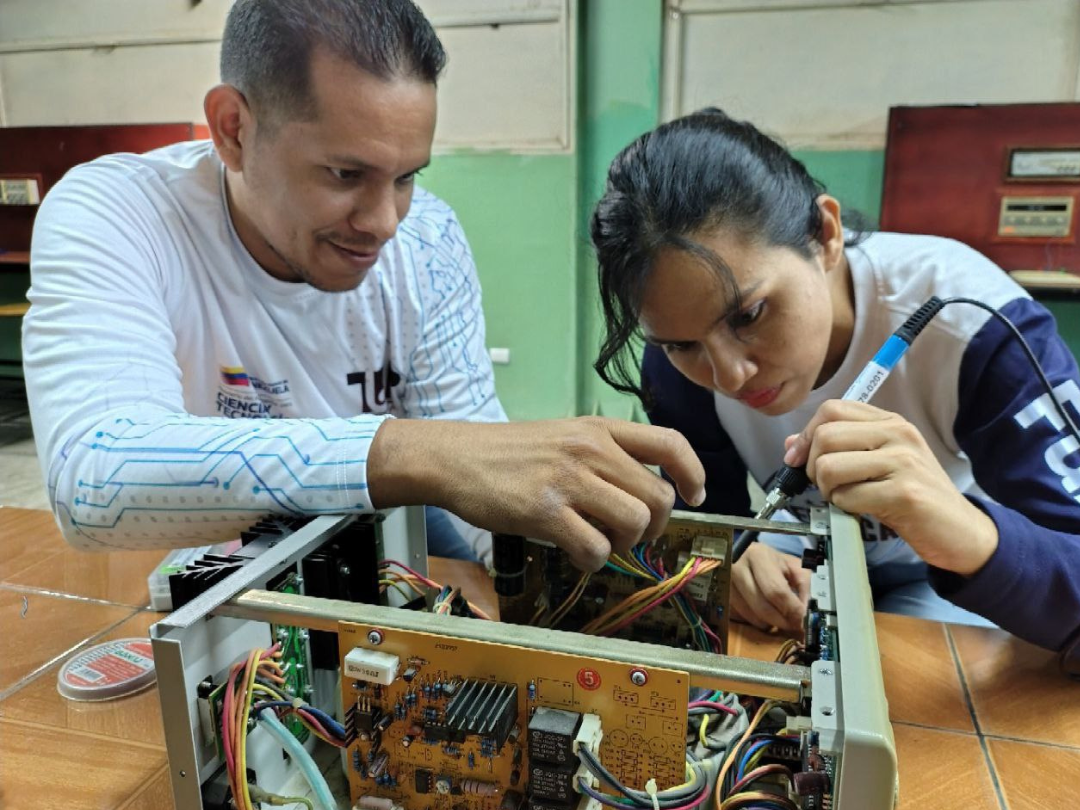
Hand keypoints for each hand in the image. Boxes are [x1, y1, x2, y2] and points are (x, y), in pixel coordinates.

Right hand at [367, 416, 705, 570]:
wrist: (456, 458)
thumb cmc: (509, 453)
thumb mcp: (564, 436)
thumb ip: (604, 455)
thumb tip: (644, 494)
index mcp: (599, 429)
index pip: (670, 443)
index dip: (693, 473)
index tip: (694, 495)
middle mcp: (590, 450)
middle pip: (657, 496)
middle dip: (652, 526)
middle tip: (630, 534)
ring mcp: (569, 480)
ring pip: (634, 523)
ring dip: (623, 543)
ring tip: (598, 540)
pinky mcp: (545, 511)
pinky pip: (595, 548)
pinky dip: (591, 560)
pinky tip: (573, 550)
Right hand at [730, 542, 809, 631]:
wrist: (743, 553)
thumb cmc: (769, 560)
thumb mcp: (791, 565)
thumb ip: (805, 585)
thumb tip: (806, 612)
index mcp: (758, 557)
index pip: (776, 590)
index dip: (791, 608)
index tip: (802, 618)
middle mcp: (738, 569)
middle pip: (762, 607)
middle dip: (782, 621)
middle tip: (793, 624)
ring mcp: (726, 584)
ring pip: (751, 616)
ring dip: (770, 623)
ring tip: (779, 616)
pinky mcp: (722, 596)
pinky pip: (742, 618)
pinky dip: (756, 621)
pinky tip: (764, 613)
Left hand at [783, 400, 998, 575]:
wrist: (961, 531)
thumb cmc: (912, 496)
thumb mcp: (876, 464)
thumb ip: (838, 448)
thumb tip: (792, 444)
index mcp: (890, 422)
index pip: (831, 409)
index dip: (806, 435)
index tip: (798, 459)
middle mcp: (898, 435)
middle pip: (825, 436)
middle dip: (812, 467)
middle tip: (828, 486)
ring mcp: (903, 462)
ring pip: (829, 467)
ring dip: (827, 490)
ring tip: (847, 499)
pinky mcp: (905, 494)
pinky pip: (847, 497)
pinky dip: (844, 509)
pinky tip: (863, 511)